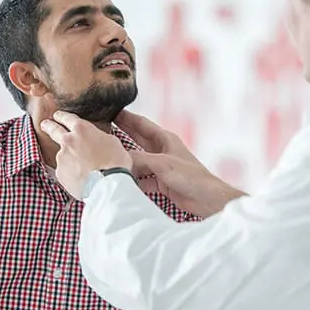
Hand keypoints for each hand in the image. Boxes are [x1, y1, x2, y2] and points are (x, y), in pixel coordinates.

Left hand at [41, 111, 131, 199]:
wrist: (108, 186)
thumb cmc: (114, 163)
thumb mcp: (113, 142)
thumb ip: (99, 137)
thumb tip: (98, 140)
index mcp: (82, 129)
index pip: (67, 117)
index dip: (62, 116)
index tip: (58, 115)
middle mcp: (68, 141)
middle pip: (53, 129)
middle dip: (48, 125)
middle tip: (45, 124)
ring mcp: (61, 158)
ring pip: (62, 154)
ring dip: (67, 157)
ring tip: (81, 166)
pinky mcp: (60, 173)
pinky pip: (64, 170)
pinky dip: (70, 172)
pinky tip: (80, 176)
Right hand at [115, 110, 244, 216]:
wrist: (206, 199)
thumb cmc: (191, 177)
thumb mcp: (163, 164)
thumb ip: (140, 159)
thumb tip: (117, 158)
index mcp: (165, 140)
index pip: (142, 124)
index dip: (127, 117)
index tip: (111, 110)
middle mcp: (162, 151)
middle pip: (137, 140)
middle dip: (121, 134)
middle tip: (103, 128)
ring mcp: (161, 167)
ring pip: (137, 160)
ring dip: (124, 159)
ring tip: (106, 155)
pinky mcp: (160, 182)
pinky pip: (141, 179)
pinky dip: (132, 179)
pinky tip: (120, 180)